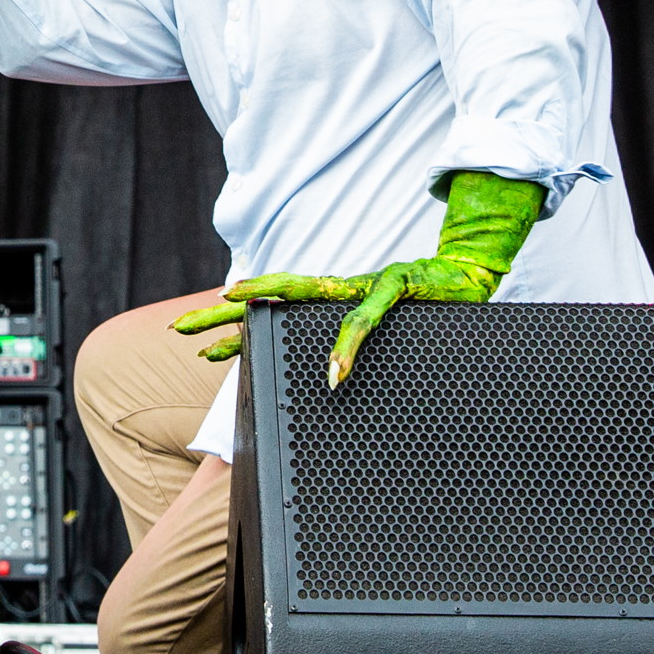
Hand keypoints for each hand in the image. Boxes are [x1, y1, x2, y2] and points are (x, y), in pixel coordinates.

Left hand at [170, 259, 504, 382]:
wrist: (471, 274)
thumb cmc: (425, 302)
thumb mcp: (379, 327)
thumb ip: (349, 343)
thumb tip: (323, 379)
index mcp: (333, 301)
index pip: (274, 312)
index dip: (234, 327)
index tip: (197, 344)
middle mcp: (340, 288)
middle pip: (271, 295)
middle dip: (224, 312)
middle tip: (182, 327)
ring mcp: (365, 283)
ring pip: (307, 290)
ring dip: (270, 299)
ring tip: (234, 308)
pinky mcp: (399, 285)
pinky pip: (369, 316)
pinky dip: (350, 343)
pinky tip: (334, 369)